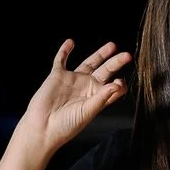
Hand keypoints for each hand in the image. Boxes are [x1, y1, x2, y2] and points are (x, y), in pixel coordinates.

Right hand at [20, 38, 130, 152]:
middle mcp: (86, 88)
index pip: (113, 88)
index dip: (120, 84)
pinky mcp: (58, 76)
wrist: (43, 127)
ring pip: (89, 63)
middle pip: (105, 71)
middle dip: (116, 63)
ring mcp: (73, 81)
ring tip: (112, 46)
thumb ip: (102, 98)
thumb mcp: (87, 112)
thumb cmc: (65, 126)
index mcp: (95, 98)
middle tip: (127, 56)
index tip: (121, 82)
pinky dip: (64, 51)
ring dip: (100, 54)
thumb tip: (117, 85)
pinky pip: (61, 60)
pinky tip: (70, 42)